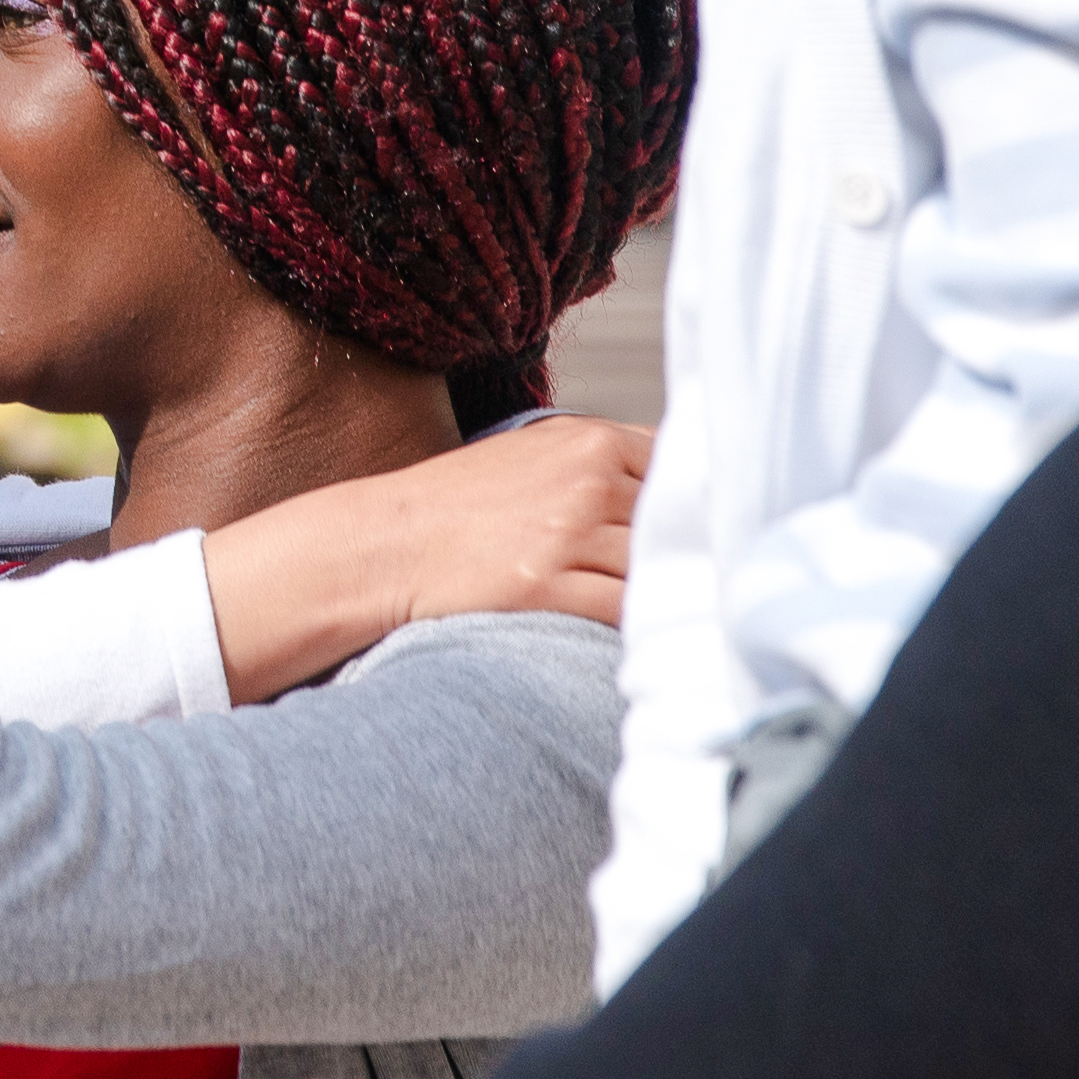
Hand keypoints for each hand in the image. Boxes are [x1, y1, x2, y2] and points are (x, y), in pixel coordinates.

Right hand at [198, 416, 649, 695]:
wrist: (382, 545)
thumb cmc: (454, 506)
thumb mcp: (531, 457)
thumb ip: (599, 466)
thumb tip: (676, 490)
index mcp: (587, 441)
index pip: (680, 471)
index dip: (692, 506)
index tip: (696, 533)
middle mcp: (585, 481)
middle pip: (675, 524)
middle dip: (682, 556)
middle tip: (692, 583)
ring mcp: (566, 534)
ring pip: (654, 572)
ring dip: (664, 598)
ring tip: (669, 618)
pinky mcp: (545, 586)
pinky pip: (620, 612)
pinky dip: (634, 628)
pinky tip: (635, 638)